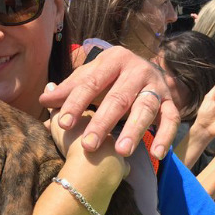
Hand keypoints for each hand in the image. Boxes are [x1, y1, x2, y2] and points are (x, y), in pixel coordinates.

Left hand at [42, 47, 178, 158]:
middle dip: (103, 123)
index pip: (91, 83)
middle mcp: (137, 70)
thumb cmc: (108, 78)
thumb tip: (44, 99)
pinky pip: (171, 119)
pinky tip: (156, 154)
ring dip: (134, 130)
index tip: (63, 125)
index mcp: (113, 60)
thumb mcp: (89, 78)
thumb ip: (68, 89)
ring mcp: (156, 85)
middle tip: (88, 146)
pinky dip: (165, 136)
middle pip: (118, 98)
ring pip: (145, 108)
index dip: (76, 103)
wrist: (143, 69)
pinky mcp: (171, 101)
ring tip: (121, 151)